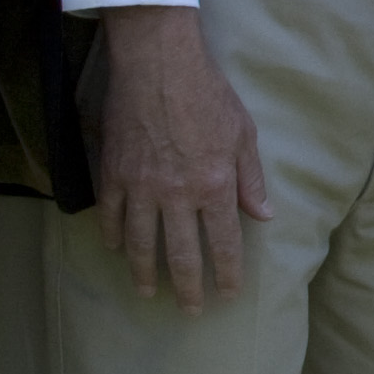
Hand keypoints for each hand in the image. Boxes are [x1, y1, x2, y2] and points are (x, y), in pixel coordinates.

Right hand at [91, 3, 269, 308]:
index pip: (224, 243)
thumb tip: (264, 216)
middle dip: (188, 288)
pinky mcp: (113, 173)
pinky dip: (112, 237)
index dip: (227, 274)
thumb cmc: (208, 94)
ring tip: (149, 293)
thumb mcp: (243, 134)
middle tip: (191, 310)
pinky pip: (110, 216)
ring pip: (140, 244)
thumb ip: (251, 179)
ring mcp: (141, 186)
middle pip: (181, 255)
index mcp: (215, 185)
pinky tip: (117, 250)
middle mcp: (178, 194)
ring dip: (145, 273)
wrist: (158, 63)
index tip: (228, 295)